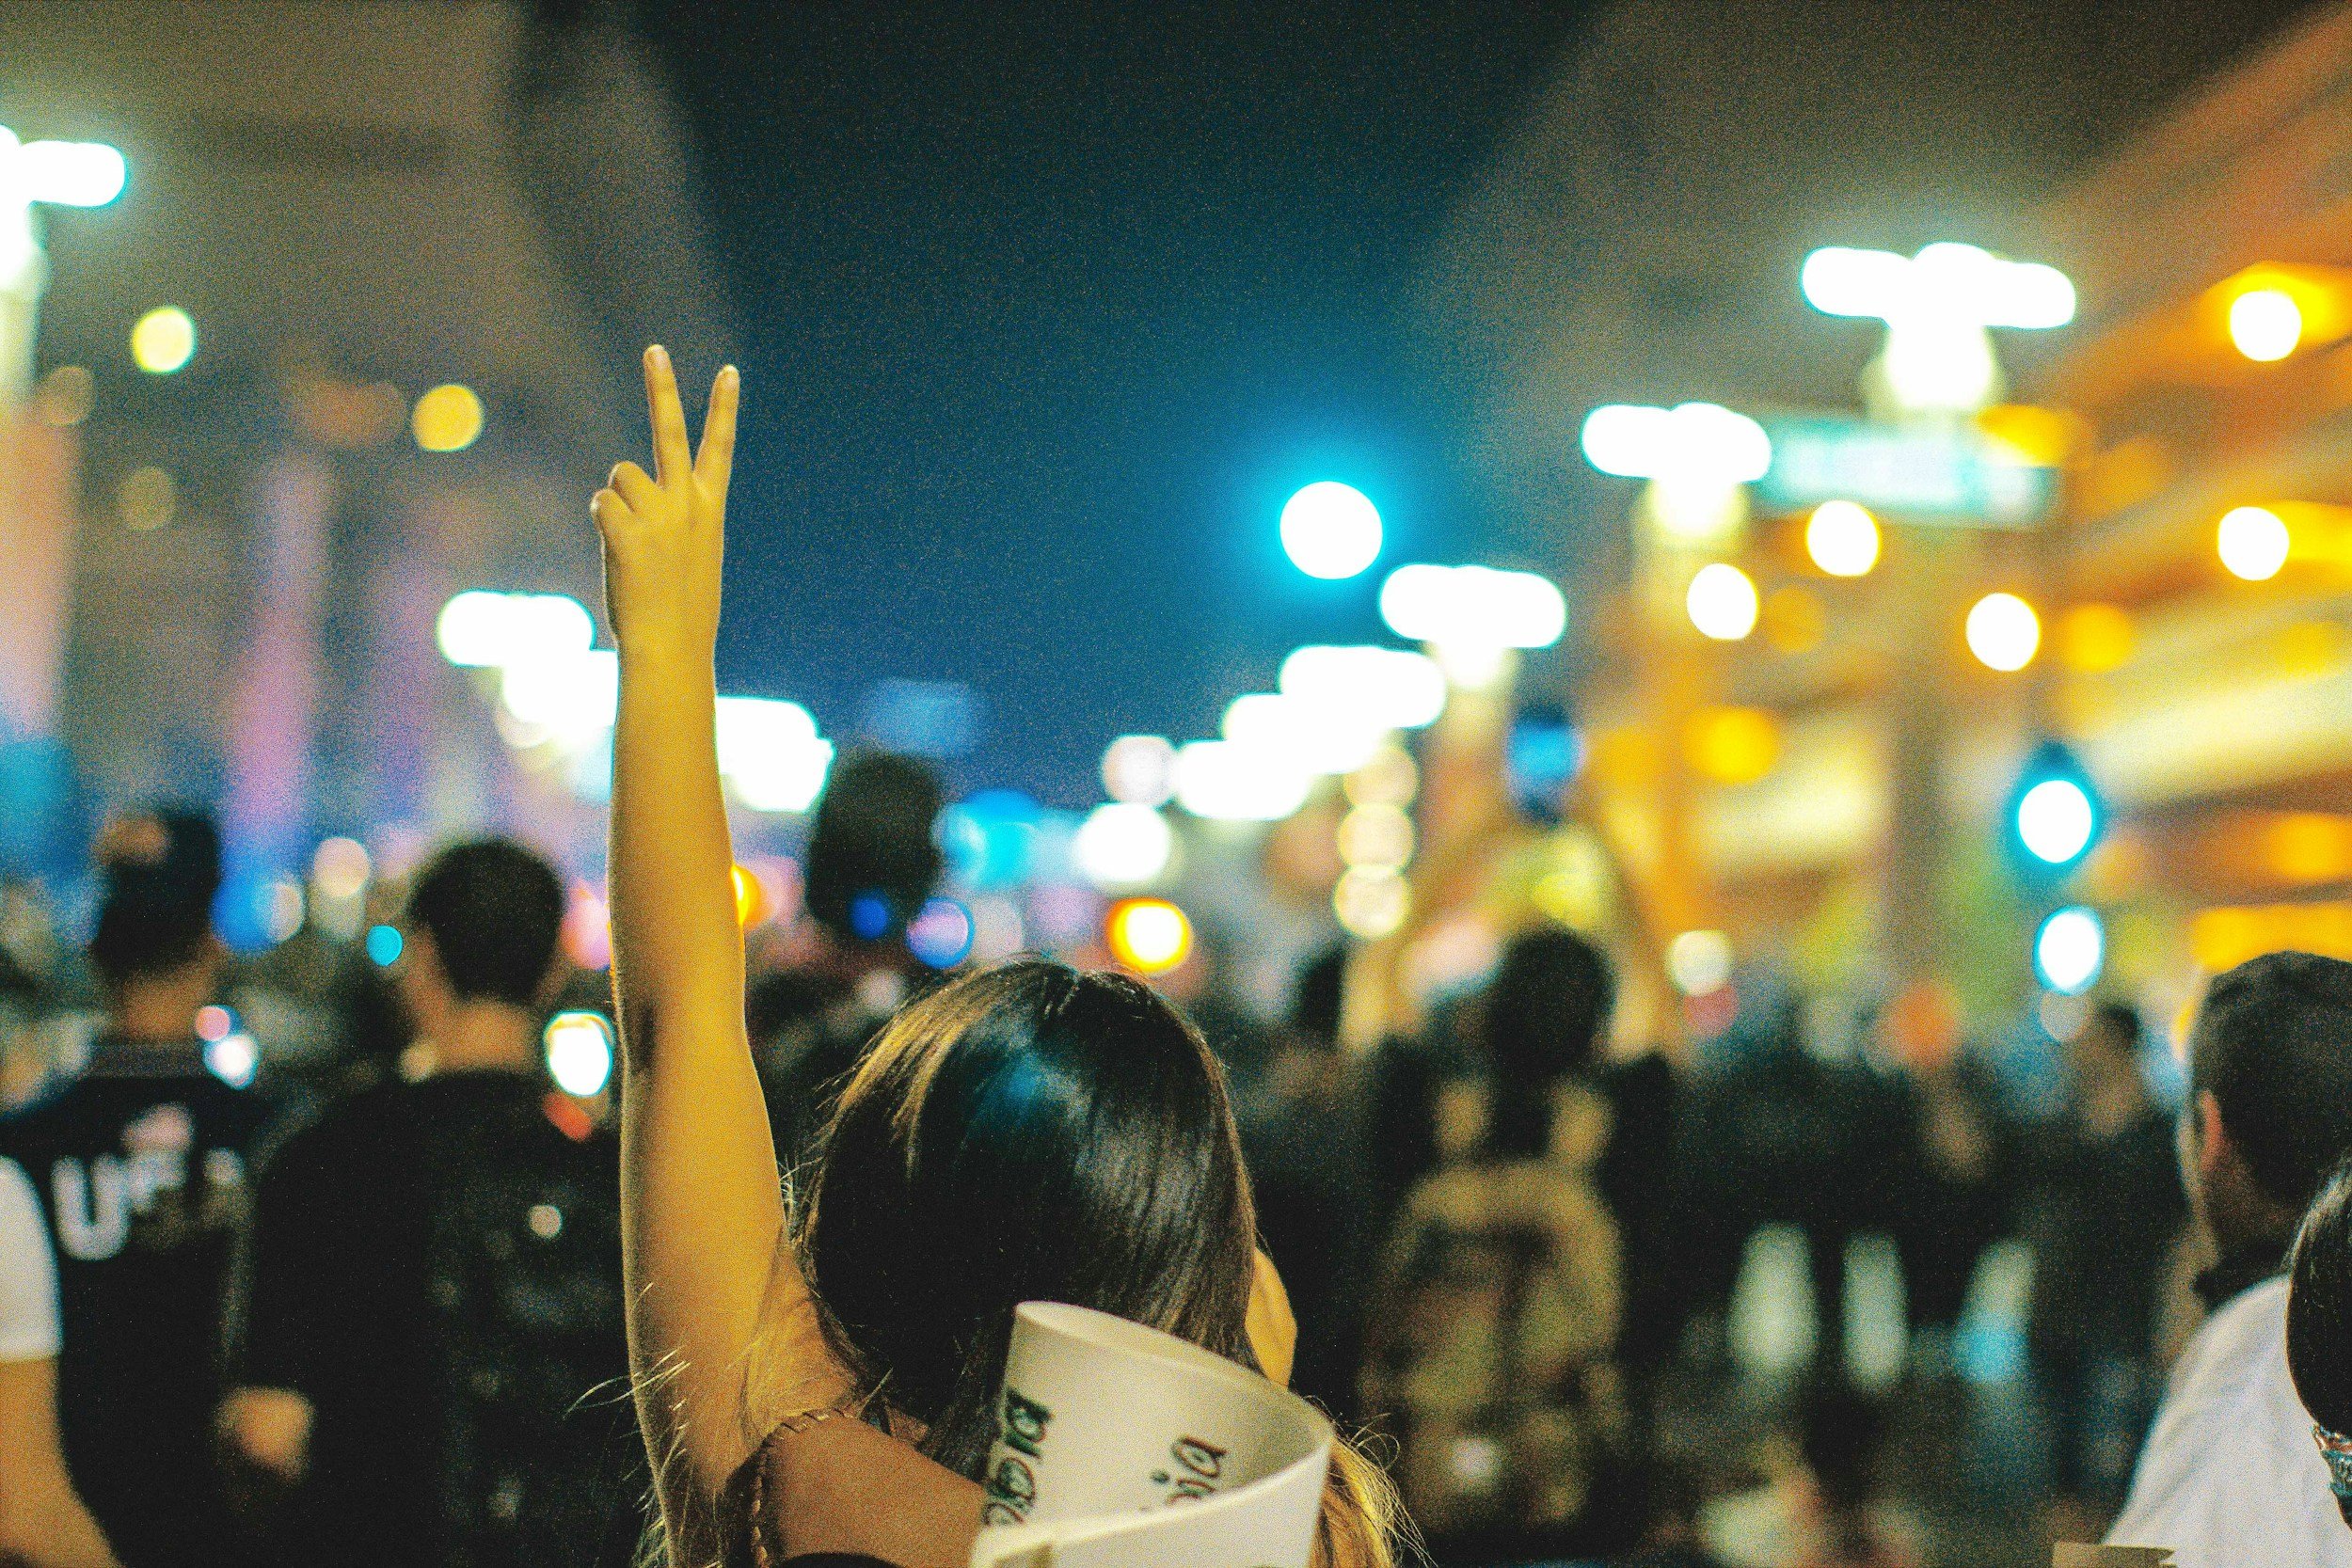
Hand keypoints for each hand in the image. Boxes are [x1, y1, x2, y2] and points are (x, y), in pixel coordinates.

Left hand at [592, 346, 737, 658]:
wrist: (671, 646)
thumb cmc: (681, 608)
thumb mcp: (690, 557)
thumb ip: (670, 519)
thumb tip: (622, 497)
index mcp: (710, 508)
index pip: (720, 447)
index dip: (724, 408)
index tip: (730, 372)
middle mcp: (688, 502)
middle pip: (670, 431)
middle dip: (663, 387)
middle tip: (654, 350)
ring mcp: (659, 515)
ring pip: (620, 478)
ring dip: (617, 505)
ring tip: (634, 547)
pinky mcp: (627, 529)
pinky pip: (601, 504)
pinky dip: (603, 526)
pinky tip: (619, 555)